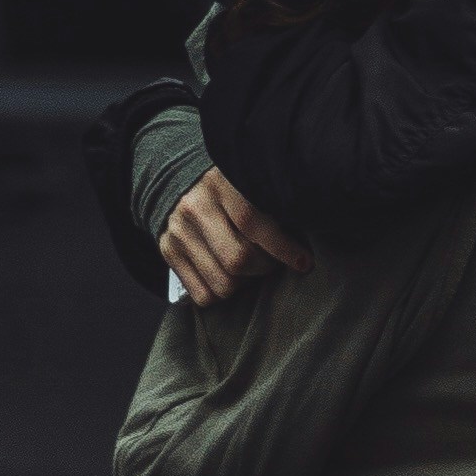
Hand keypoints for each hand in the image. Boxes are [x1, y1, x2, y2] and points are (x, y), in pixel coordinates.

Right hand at [159, 171, 310, 307]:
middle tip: (273, 262)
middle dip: (264, 268)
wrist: (182, 182)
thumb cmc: (231, 188)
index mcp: (219, 183)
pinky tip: (231, 276)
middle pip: (237, 259)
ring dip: (245, 283)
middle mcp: (194, 207)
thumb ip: (270, 202)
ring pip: (222, 283)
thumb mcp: (249, 181)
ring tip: (252, 268)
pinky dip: (224, 293)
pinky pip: (203, 294)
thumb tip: (307, 233)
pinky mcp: (167, 251)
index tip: (303, 262)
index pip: (253, 223)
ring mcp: (178, 231)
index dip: (283, 248)